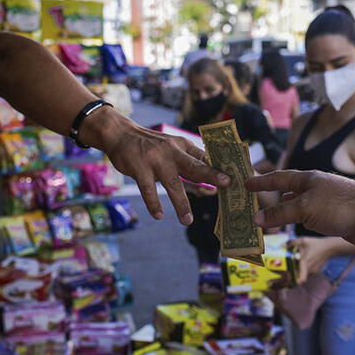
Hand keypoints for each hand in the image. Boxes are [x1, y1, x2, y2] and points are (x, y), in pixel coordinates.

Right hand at [88, 111, 229, 224]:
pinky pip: (148, 190)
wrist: (121, 134)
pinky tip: (159, 216)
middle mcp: (172, 152)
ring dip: (181, 204)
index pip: (205, 158)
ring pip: (173, 184)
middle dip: (211, 175)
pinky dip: (154, 204)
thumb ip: (189, 164)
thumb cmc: (151, 147)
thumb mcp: (173, 147)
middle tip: (225, 185)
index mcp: (183, 146)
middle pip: (194, 166)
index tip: (234, 179)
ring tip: (188, 220)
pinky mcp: (139, 168)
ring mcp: (155, 160)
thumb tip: (208, 187)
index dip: (219, 168)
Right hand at [245, 170, 354, 245]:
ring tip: (268, 217)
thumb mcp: (303, 208)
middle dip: (271, 197)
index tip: (246, 184)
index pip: (278, 178)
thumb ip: (279, 213)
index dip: (261, 181)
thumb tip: (256, 219)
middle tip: (253, 203)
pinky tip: (296, 225)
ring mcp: (325, 202)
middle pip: (287, 191)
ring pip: (298, 205)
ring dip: (284, 211)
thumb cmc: (339, 206)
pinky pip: (309, 217)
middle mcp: (315, 188)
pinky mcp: (333, 216)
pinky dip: (298, 220)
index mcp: (307, 179)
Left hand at [289, 237, 332, 283]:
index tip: (289, 279)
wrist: (329, 247)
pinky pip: (308, 272)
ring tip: (297, 263)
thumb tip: (284, 245)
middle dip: (294, 275)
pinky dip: (305, 269)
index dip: (295, 282)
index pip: (301, 280)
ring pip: (303, 274)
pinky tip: (305, 261)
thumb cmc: (316, 244)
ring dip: (299, 271)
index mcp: (305, 263)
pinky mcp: (316, 271)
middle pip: (299, 277)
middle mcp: (309, 269)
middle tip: (289, 269)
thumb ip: (293, 243)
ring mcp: (313, 271)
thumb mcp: (304, 241)